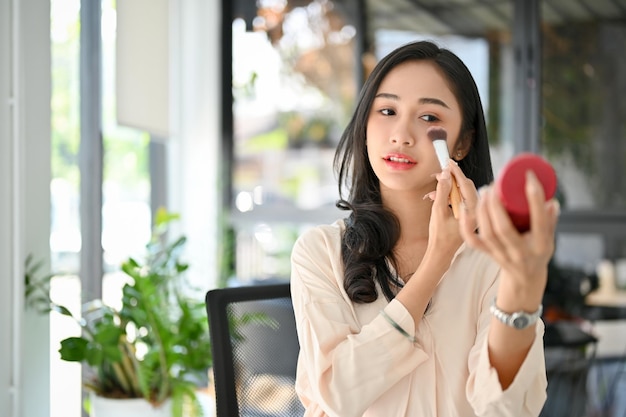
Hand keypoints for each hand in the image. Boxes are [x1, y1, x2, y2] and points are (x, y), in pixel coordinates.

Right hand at [425, 161, 477, 257]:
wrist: (441, 253)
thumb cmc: (440, 236)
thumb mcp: (438, 211)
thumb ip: (442, 192)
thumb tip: (444, 175)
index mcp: (473, 212)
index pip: (467, 185)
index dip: (456, 172)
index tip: (448, 162)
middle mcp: (476, 211)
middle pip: (466, 187)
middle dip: (451, 179)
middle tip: (440, 172)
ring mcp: (472, 213)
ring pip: (461, 192)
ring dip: (447, 188)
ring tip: (433, 188)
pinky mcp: (467, 214)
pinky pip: (459, 199)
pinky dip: (448, 196)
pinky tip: (435, 197)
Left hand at [459, 170, 559, 292]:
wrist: (524, 278)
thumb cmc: (538, 252)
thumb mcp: (549, 239)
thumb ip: (550, 220)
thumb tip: (551, 201)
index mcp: (540, 246)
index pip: (539, 221)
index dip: (534, 198)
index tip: (529, 177)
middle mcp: (519, 252)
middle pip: (503, 228)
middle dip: (496, 204)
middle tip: (495, 185)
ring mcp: (502, 255)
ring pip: (487, 233)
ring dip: (483, 210)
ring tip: (485, 191)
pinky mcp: (488, 254)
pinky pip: (473, 241)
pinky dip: (466, 225)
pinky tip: (465, 208)